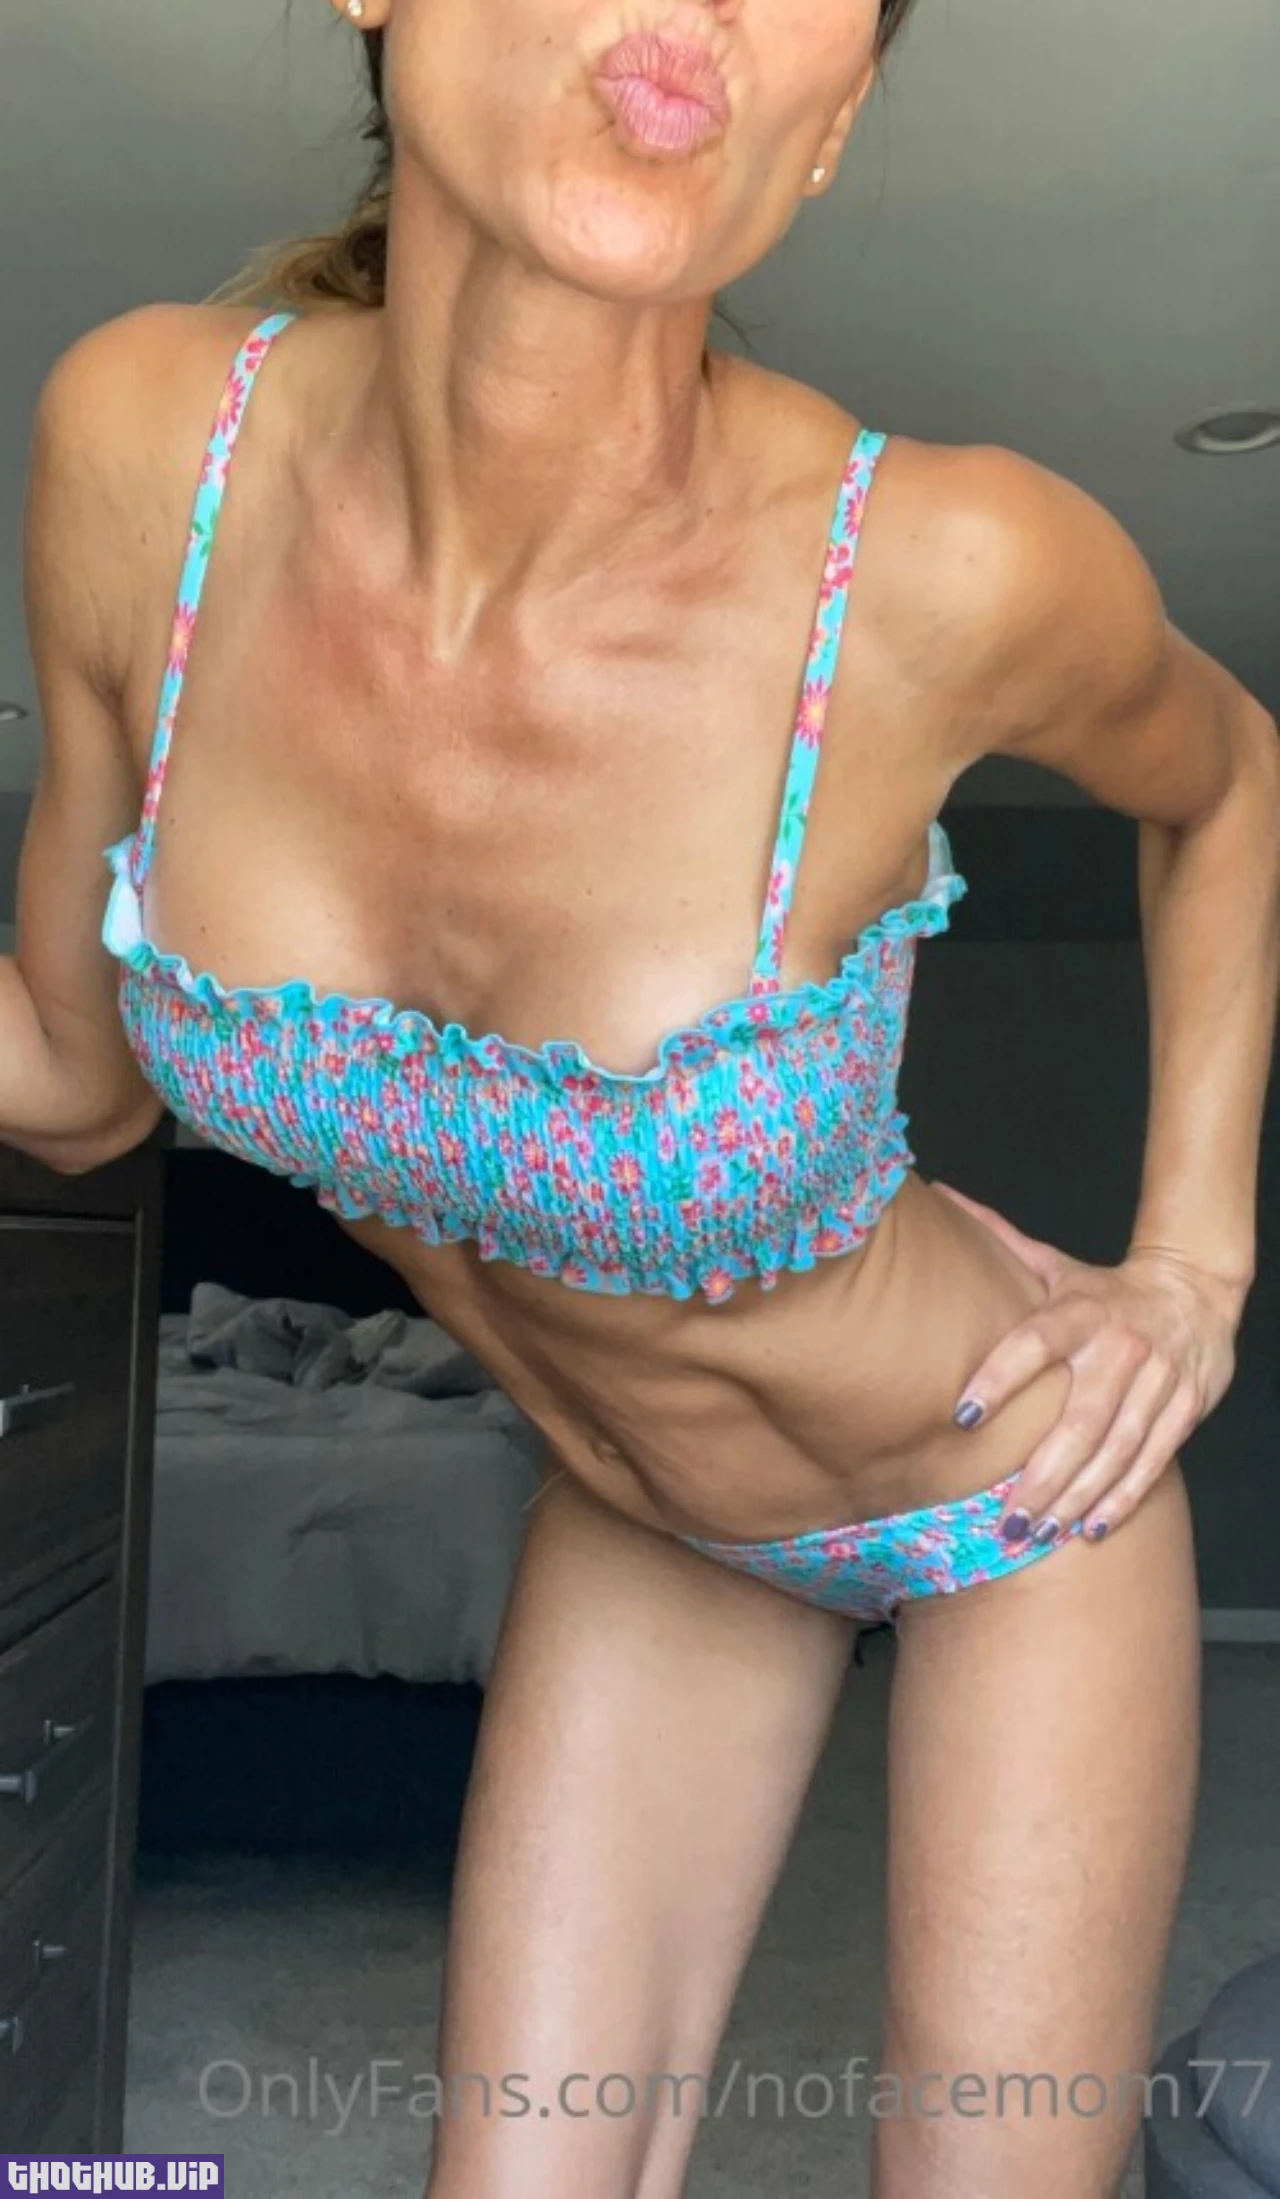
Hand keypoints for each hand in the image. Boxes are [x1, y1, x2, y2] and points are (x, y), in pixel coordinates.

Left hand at [931, 1182, 1244, 1545]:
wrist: (1195, 1288)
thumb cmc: (1105, 1290)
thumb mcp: (1054, 1265)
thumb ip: (996, 1239)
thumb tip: (936, 1193)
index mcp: (1081, 1310)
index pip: (1036, 1342)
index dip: (1000, 1376)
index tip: (963, 1416)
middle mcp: (1121, 1347)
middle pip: (1080, 1418)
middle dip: (1041, 1474)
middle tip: (1004, 1517)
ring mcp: (1159, 1380)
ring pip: (1116, 1449)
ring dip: (1076, 1497)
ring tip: (1037, 1533)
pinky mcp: (1186, 1408)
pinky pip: (1153, 1460)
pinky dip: (1122, 1497)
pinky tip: (1091, 1527)